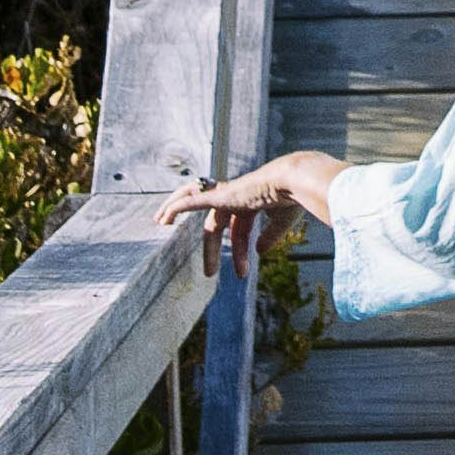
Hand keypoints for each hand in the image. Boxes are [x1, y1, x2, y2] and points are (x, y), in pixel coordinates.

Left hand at [167, 156, 340, 257]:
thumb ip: (270, 236)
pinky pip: (192, 200)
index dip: (240, 252)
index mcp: (252, 201)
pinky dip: (176, 207)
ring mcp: (227, 194)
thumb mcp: (282, 222)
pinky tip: (163, 217)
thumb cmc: (293, 198)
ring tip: (160, 222)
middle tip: (209, 274)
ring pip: (194, 203)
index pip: (240, 229)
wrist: (294, 180)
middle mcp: (237, 196)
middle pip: (217, 225)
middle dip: (212, 250)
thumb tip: (259, 252)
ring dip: (175, 210)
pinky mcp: (221, 195)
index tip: (242, 273)